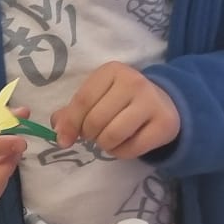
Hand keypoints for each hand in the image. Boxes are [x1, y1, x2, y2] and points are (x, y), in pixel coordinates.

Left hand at [53, 62, 179, 158]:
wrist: (163, 103)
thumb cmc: (121, 101)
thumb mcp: (97, 97)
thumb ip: (73, 112)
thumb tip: (59, 131)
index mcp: (112, 71)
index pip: (83, 100)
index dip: (70, 124)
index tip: (64, 140)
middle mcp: (134, 82)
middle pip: (96, 121)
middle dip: (90, 135)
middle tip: (97, 134)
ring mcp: (151, 102)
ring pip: (112, 136)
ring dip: (105, 145)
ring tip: (110, 138)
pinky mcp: (164, 123)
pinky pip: (131, 149)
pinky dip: (122, 152)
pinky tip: (126, 143)